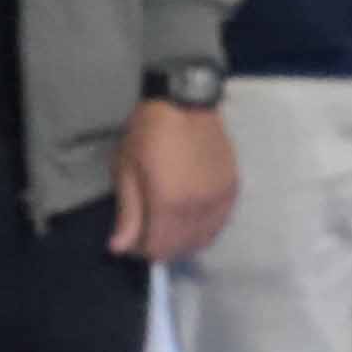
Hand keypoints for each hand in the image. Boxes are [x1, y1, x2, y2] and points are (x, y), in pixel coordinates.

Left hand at [111, 101, 235, 262]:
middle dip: (161, 246)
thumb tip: (119, 249)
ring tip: (167, 223)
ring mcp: (221, 200)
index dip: (140, 250)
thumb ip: (128, 213)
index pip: (158, 249)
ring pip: (203, 239)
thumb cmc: (148, 133)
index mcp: (170, 204)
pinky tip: (189, 215)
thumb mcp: (127, 170)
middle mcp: (200, 209)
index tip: (129, 237)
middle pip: (182, 248)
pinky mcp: (232, 190)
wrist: (186, 102)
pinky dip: (202, 228)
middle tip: (145, 230)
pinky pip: (219, 224)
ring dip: (183, 240)